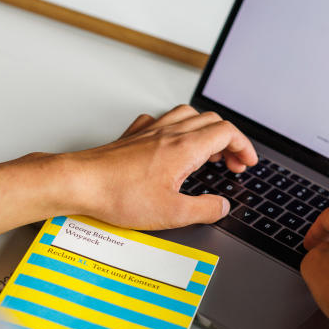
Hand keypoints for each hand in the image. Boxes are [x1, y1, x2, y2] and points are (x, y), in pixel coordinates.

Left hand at [62, 105, 256, 229]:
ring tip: (207, 150)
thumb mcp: (172, 213)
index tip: (247, 162)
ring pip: (188, 115)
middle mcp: (170, 133)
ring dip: (205, 130)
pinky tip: (170, 142)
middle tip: (232, 162)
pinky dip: (175, 128)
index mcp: (185, 148)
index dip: (244, 146)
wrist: (81, 183)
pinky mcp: (133, 136)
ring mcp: (150, 131)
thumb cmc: (119, 195)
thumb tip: (221, 206)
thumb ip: (204, 209)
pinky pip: (160, 121)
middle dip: (229, 140)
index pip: (227, 132)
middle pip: (212, 121)